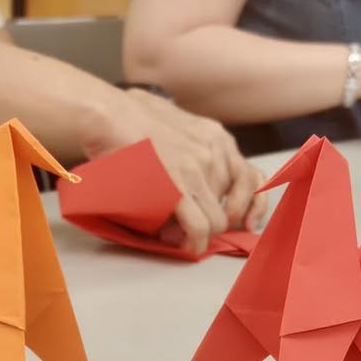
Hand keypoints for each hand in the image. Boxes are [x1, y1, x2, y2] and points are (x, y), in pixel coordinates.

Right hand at [83, 88, 266, 254]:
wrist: (107, 114)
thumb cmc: (128, 117)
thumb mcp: (174, 123)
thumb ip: (190, 146)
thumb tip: (184, 171)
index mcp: (216, 137)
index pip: (252, 177)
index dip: (253, 205)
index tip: (245, 221)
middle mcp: (214, 152)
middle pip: (234, 205)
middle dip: (216, 221)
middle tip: (197, 227)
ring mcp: (198, 169)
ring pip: (218, 221)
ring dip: (201, 234)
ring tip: (181, 235)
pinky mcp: (179, 187)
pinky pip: (200, 228)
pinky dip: (194, 243)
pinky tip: (185, 246)